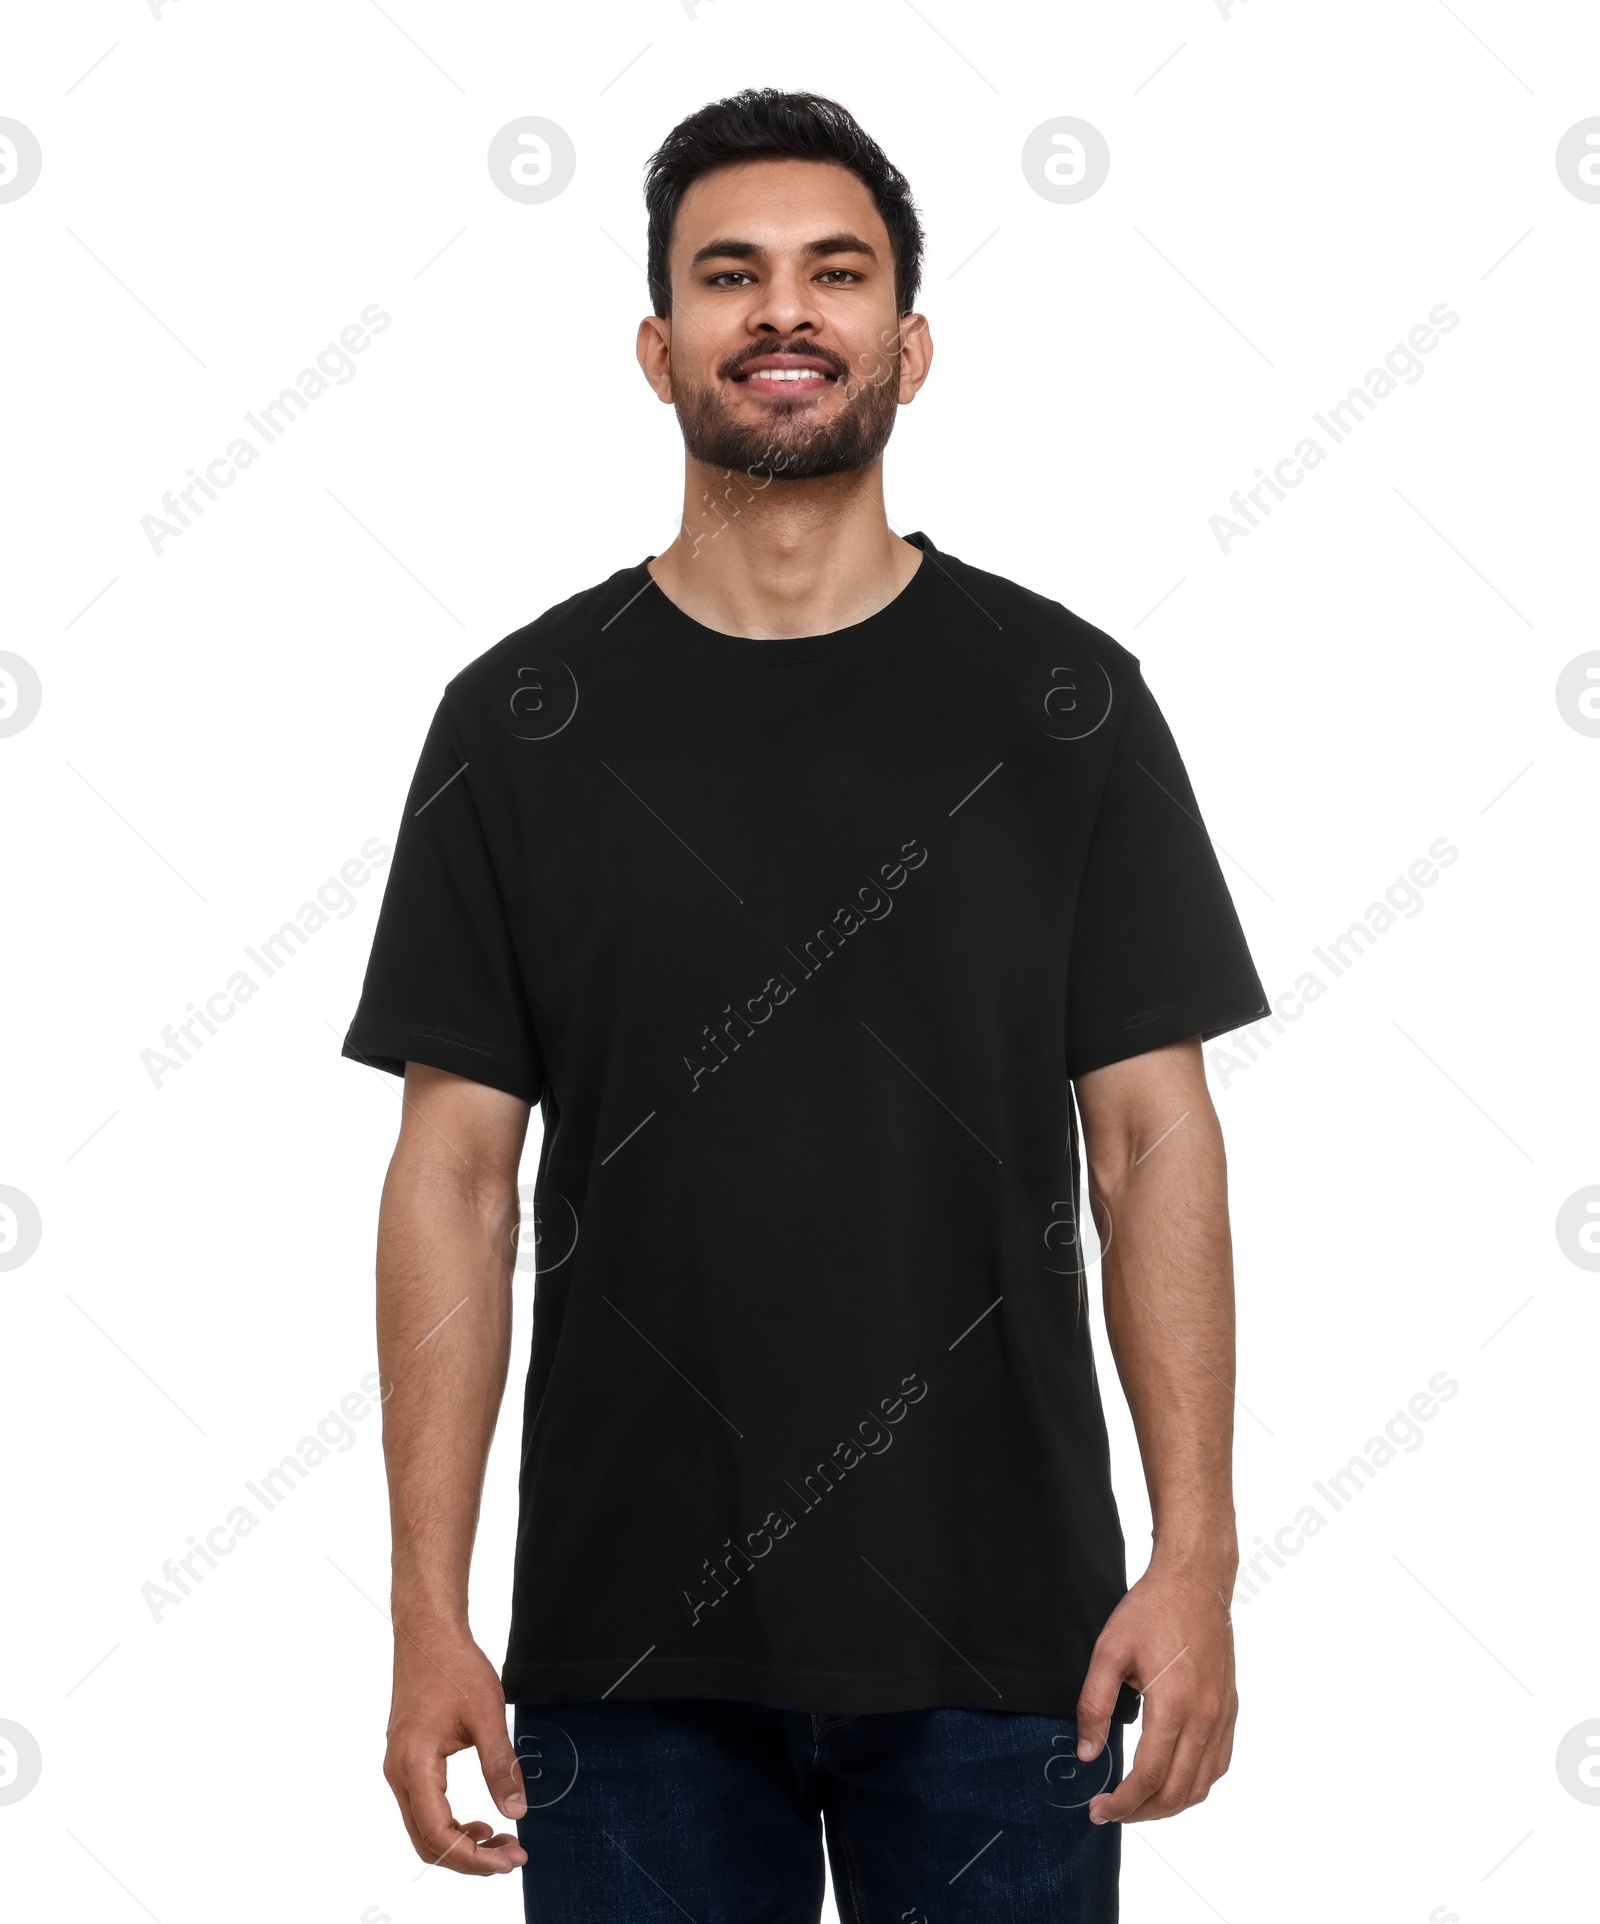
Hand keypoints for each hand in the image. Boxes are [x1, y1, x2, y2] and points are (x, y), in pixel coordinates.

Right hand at [383, 1628, 528, 1875]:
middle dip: (469, 1858)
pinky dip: (449, 1824)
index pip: (439, 1834)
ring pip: (422, 1829)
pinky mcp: (406, 1760)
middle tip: (510, 1856)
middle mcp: (399, 1773)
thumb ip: (501, 1766)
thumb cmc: (454, 1666)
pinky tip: (478, 1820)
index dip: (474, 1857)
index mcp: (415, 1764)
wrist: (428, 1633)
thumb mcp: (488, 1714)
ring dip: (459, 1843)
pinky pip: (423, 1808)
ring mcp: (398, 1768)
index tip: (510, 1858)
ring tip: (499, 1841)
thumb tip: (516, 1812)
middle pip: (427, 1841)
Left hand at [1074, 1558, 1236, 1823]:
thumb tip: (1088, 1754)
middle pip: (1177, 1791)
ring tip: (1138, 1804)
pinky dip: (1195, 1785)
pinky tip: (1172, 1781)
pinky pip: (1218, 1764)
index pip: (1149, 1777)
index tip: (1097, 1809)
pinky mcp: (1229, 1709)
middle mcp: (1205, 1717)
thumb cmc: (1150, 1611)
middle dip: (1141, 1812)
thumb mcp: (1109, 1651)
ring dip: (1170, 1805)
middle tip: (1111, 1811)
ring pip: (1202, 1785)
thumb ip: (1094, 1705)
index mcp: (1174, 1704)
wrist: (1195, 1581)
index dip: (1121, 1803)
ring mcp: (1222, 1715)